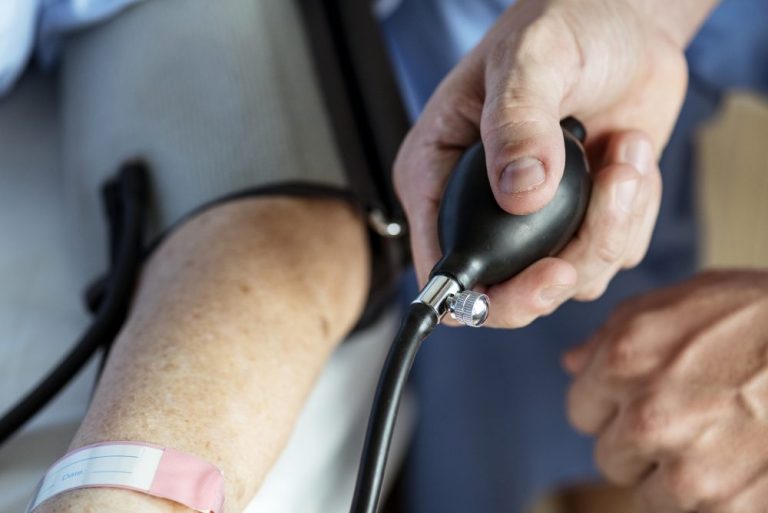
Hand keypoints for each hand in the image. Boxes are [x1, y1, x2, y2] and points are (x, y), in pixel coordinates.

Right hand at [394, 0, 701, 326]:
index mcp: (438, 176)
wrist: (624, 22)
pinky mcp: (583, 222)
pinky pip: (615, 254)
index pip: (441, 268)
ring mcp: (533, 222)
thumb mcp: (530, 58)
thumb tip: (519, 193)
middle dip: (561, 273)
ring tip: (623, 150)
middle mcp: (481, 209)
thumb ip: (517, 123)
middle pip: (505, 295)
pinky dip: (635, 212)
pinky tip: (629, 155)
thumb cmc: (561, 26)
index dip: (483, 296)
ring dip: (611, 222)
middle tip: (603, 216)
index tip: (545, 276)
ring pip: (571, 280)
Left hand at [565, 270, 767, 512]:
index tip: (642, 402)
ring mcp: (688, 468)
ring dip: (676, 477)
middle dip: (640, 444)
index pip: (581, 410)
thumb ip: (616, 333)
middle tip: (691, 421)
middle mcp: (649, 415)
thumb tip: (571, 363)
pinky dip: (714, 499)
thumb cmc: (766, 317)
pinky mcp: (727, 508)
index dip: (611, 407)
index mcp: (627, 359)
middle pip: (610, 456)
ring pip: (648, 494)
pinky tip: (742, 464)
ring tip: (722, 442)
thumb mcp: (685, 301)